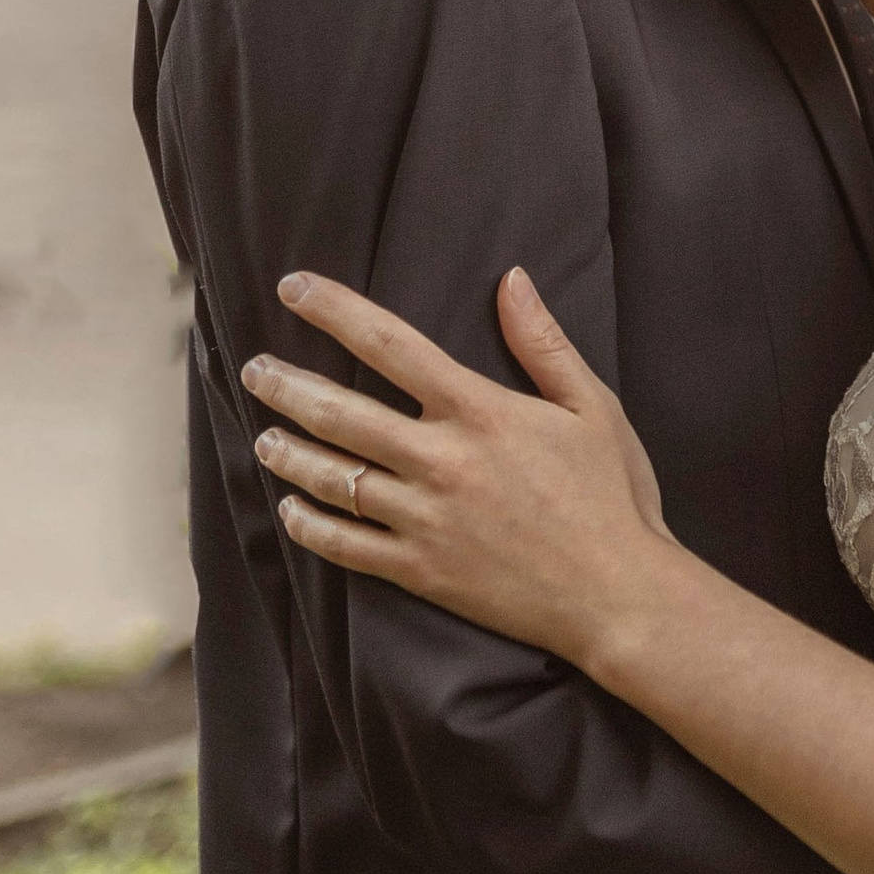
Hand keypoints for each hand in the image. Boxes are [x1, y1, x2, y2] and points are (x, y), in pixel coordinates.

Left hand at [241, 269, 672, 672]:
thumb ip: (544, 343)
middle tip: (256, 370)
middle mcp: (442, 460)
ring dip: (288, 453)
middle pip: (341, 412)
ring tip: (264, 437)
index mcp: (481, 412)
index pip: (391, 344)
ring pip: (333, 479)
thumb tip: (512, 278)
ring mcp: (425, 519)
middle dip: (287, 385)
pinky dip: (310, 526)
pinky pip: (345, 546)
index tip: (294, 287)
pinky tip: (292, 509)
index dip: (335, 310)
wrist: (617, 594)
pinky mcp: (420, 571)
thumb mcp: (593, 407)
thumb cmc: (612, 497)